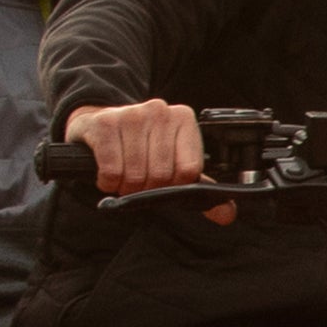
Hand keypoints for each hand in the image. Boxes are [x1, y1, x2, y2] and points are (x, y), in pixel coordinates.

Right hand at [63, 101, 234, 223]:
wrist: (99, 125)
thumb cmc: (141, 148)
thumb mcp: (173, 163)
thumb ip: (199, 188)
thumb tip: (227, 214)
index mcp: (184, 119)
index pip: (188, 171)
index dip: (173, 185)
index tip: (162, 182)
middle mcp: (161, 112)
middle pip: (162, 175)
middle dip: (147, 188)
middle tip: (138, 180)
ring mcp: (132, 114)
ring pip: (136, 175)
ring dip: (126, 186)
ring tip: (123, 175)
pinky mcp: (106, 124)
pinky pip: (112, 171)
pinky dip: (108, 182)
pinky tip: (108, 173)